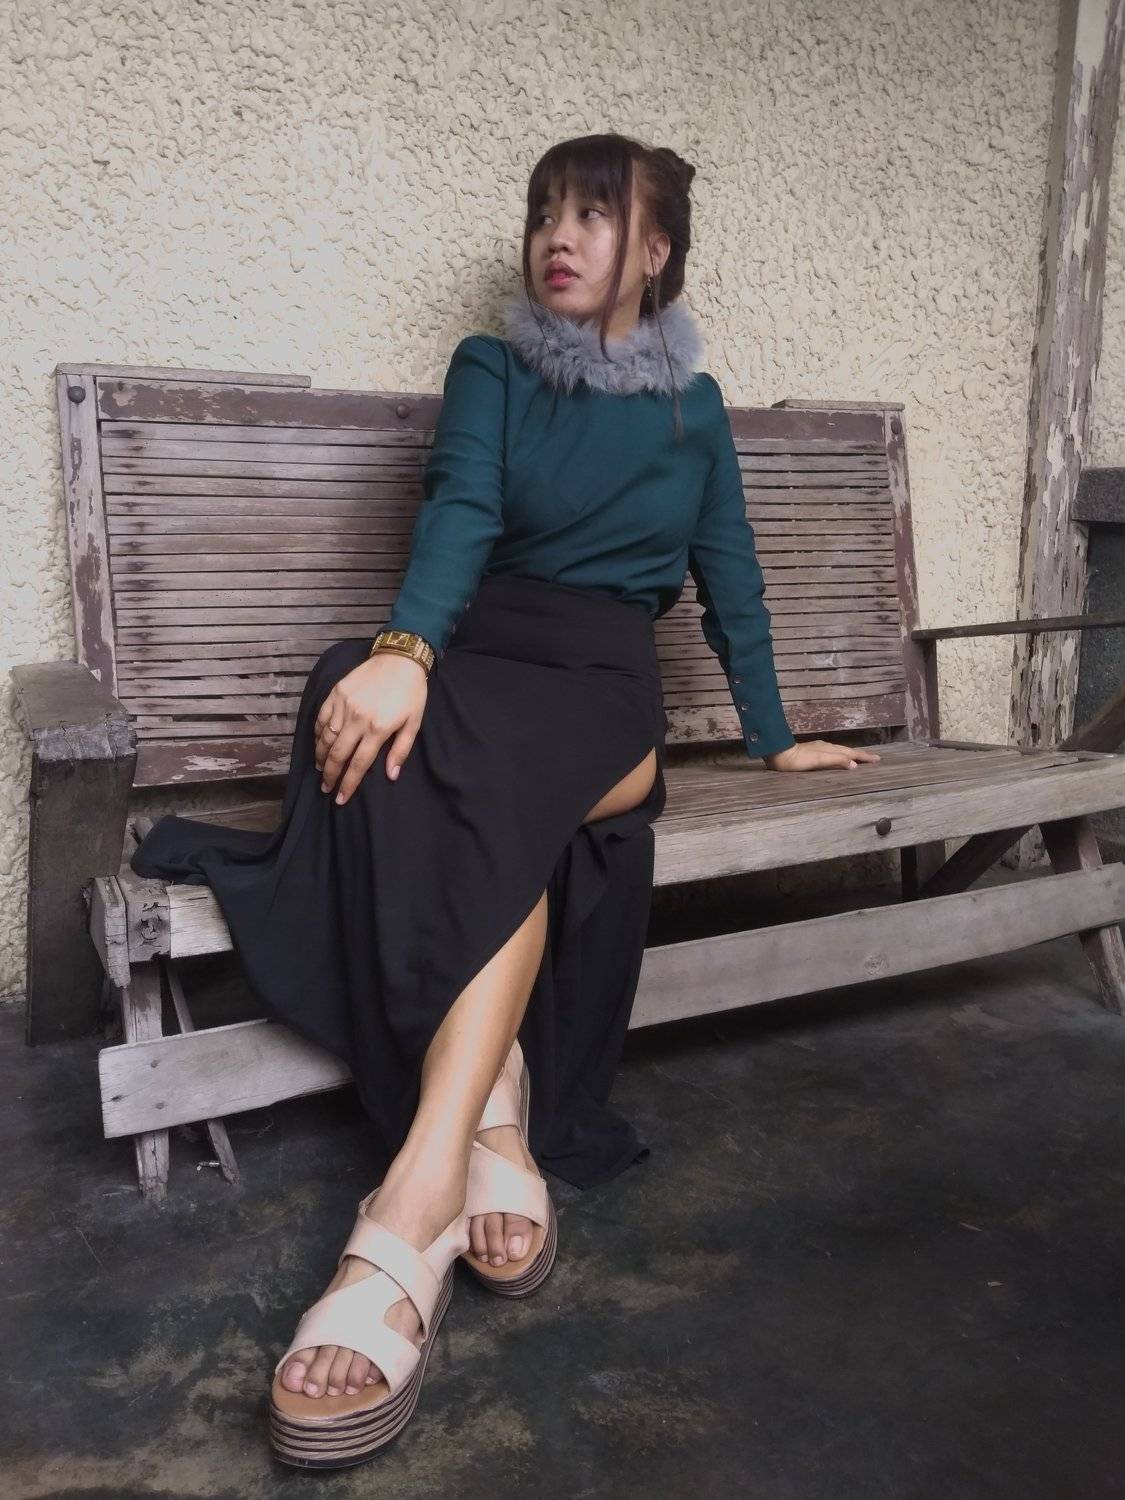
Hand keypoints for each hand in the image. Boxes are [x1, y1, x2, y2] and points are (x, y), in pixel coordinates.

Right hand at [314, 651, 428, 804]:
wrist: (399, 658)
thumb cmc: (410, 692)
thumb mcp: (414, 723)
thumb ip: (401, 750)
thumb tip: (391, 775)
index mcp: (378, 728)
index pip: (358, 764)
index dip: (348, 784)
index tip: (341, 798)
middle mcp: (357, 718)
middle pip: (337, 754)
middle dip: (329, 775)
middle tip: (326, 788)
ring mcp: (344, 704)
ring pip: (325, 737)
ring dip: (320, 756)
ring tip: (320, 769)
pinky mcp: (336, 693)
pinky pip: (321, 717)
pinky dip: (317, 733)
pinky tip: (319, 743)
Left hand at [764, 739, 881, 771]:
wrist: (779, 754)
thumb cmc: (797, 761)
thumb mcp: (818, 761)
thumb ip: (836, 761)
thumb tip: (854, 765)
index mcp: (830, 749)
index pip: (851, 753)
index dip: (864, 757)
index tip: (877, 759)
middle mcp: (827, 747)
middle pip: (848, 750)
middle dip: (861, 754)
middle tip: (875, 758)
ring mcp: (819, 749)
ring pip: (840, 751)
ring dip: (852, 754)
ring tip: (861, 757)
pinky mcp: (812, 752)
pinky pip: (833, 753)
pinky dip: (841, 755)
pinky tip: (839, 757)